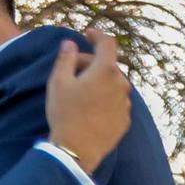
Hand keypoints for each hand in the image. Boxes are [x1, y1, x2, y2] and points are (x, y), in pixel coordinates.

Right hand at [44, 29, 132, 172]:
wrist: (76, 151)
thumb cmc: (65, 114)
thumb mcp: (58, 82)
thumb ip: (66, 58)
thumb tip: (70, 43)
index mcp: (106, 70)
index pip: (107, 43)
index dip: (97, 35)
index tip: (88, 34)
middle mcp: (121, 84)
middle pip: (108, 65)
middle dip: (91, 64)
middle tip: (72, 72)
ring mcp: (125, 103)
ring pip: (113, 85)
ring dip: (99, 83)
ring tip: (80, 94)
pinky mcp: (125, 121)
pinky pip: (116, 103)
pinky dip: (105, 100)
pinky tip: (89, 110)